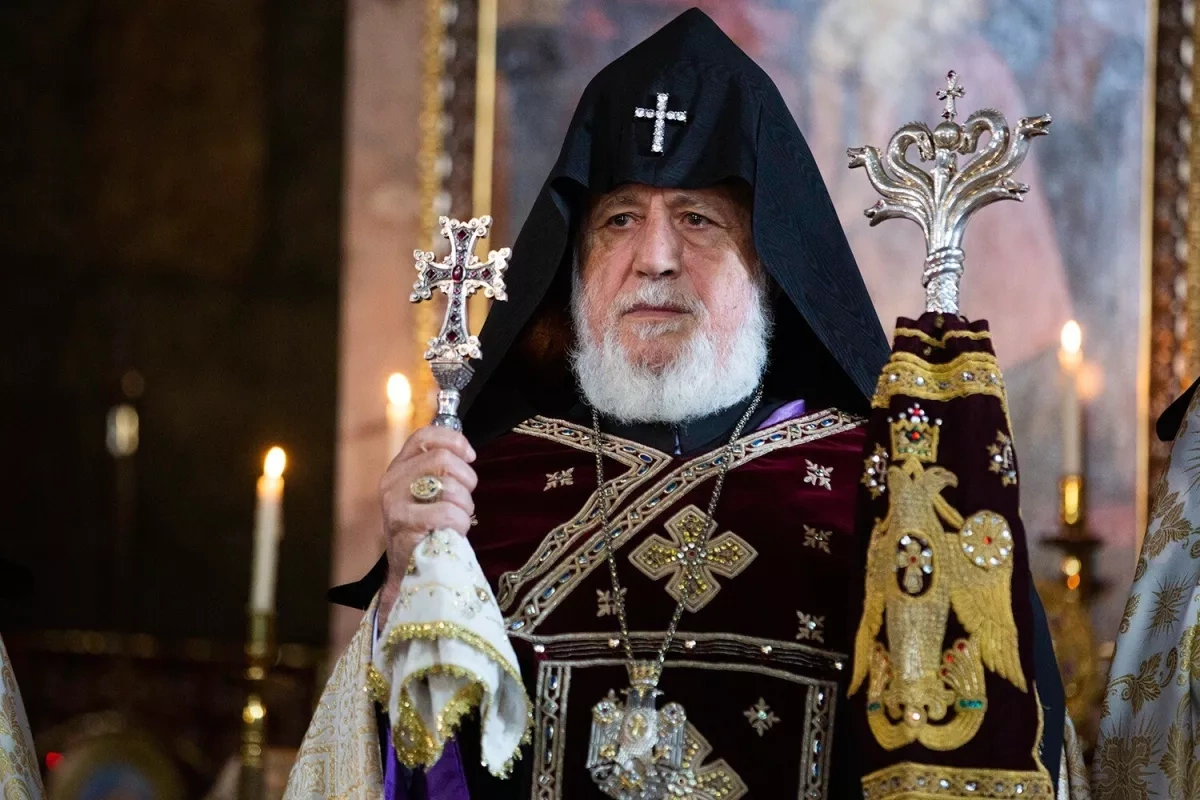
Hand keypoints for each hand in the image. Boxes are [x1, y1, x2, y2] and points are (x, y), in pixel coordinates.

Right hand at [377, 426, 476, 619]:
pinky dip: (460, 523)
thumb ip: (439, 470)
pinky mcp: (405, 525)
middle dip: (466, 479)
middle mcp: (392, 481)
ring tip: (457, 519)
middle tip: (465, 498)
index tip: (470, 455)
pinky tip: (454, 532)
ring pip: (450, 486)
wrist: (408, 570)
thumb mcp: (427, 493)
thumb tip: (466, 451)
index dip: (453, 440)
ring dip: (465, 505)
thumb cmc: (425, 529)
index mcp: (399, 468)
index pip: (424, 437)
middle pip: (443, 459)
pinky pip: (448, 513)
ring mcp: (395, 503)